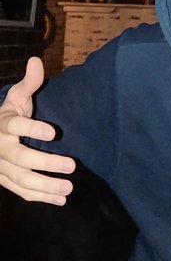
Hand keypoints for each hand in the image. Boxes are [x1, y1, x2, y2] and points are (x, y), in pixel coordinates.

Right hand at [0, 57, 74, 204]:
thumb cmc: (9, 112)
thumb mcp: (17, 96)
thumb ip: (29, 82)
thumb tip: (36, 60)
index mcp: (3, 124)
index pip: (15, 127)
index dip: (32, 129)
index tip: (54, 132)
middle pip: (20, 158)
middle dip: (46, 163)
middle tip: (72, 165)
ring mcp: (0, 167)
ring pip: (20, 179)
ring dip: (45, 186)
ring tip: (69, 187)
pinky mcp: (4, 181)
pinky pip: (20, 191)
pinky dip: (40, 197)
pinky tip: (60, 199)